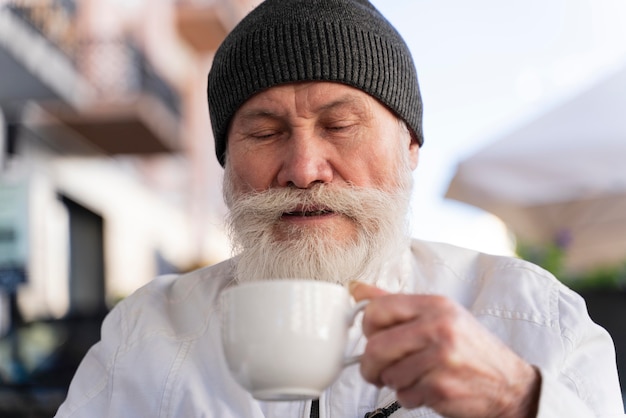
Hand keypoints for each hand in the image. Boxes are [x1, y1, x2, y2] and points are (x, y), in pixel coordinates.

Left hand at [350, 282, 540, 417]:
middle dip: (370, 365)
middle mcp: (439, 327)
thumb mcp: (440, 316)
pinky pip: (404, 395)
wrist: (510, 385)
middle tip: (376, 371)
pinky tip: (429, 389)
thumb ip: (397, 304)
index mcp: (434, 305)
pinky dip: (410, 397)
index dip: (368, 328)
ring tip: (416, 377)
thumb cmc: (469, 349)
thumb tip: (357, 289)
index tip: (373, 337)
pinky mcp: (442, 388)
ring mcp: (441, 358)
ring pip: (388, 375)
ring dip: (395, 382)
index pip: (377, 309)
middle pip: (376, 346)